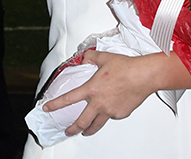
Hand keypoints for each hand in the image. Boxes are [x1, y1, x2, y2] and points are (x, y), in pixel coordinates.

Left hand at [43, 51, 190, 136]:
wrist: (143, 76)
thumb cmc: (125, 67)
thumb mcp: (103, 58)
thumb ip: (90, 58)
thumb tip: (84, 58)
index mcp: (91, 89)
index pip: (68, 99)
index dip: (55, 104)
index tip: (47, 108)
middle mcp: (99, 103)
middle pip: (81, 121)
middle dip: (72, 128)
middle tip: (67, 131)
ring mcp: (110, 111)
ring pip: (96, 125)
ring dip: (88, 130)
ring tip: (85, 132)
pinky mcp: (120, 115)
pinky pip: (111, 117)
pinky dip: (107, 115)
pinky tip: (110, 108)